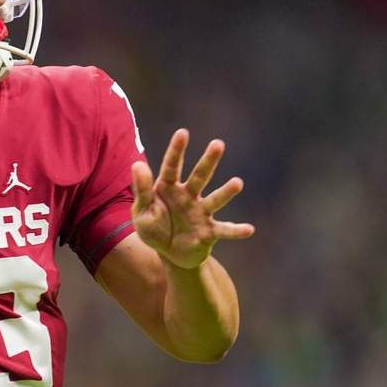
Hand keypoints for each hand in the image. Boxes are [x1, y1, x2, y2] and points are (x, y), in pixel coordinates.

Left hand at [131, 129, 253, 268]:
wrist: (168, 254)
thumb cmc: (154, 228)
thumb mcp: (141, 212)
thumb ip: (141, 190)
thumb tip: (137, 164)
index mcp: (168, 188)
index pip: (172, 166)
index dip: (176, 150)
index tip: (183, 132)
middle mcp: (188, 196)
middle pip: (199, 176)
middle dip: (208, 161)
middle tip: (218, 144)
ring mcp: (201, 212)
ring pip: (215, 200)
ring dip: (226, 192)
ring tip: (237, 183)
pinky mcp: (209, 232)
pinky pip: (224, 230)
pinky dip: (236, 231)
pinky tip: (249, 230)